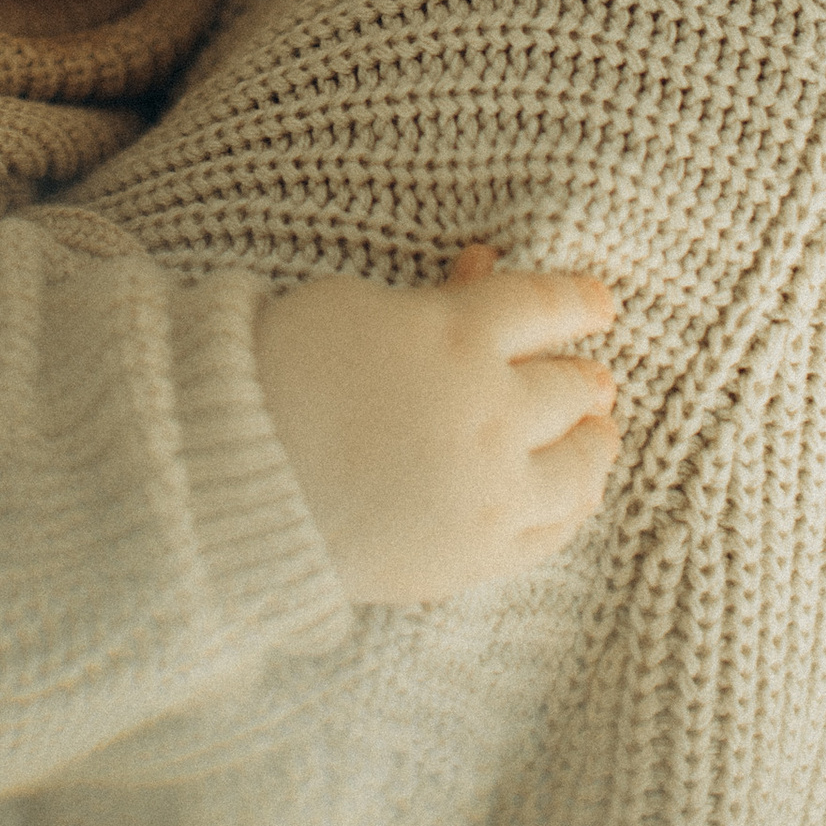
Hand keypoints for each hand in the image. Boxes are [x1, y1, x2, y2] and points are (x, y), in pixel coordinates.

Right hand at [253, 241, 618, 605]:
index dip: (580, 301)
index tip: (599, 304)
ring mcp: (489, 491)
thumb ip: (433, 299)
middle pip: (574, 389)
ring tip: (597, 440)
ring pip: (580, 469)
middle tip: (594, 381)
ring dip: (593, 446)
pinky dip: (568, 508)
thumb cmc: (276, 371)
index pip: (549, 305)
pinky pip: (550, 532)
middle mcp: (492, 413)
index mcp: (461, 335)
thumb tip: (484, 270)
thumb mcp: (356, 306)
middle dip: (584, 381)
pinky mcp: (474, 555)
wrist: (226, 481)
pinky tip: (567, 499)